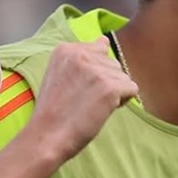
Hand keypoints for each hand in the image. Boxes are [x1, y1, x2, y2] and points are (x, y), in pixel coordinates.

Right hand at [30, 41, 138, 161]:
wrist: (46, 137)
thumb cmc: (53, 111)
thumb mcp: (59, 74)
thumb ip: (82, 58)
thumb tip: (104, 40)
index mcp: (65, 49)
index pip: (98, 49)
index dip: (93, 72)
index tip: (76, 87)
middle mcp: (81, 54)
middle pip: (112, 63)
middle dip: (104, 81)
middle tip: (81, 99)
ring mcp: (96, 70)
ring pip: (123, 76)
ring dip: (113, 92)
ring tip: (89, 105)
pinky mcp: (110, 87)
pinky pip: (131, 89)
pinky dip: (121, 102)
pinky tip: (100, 110)